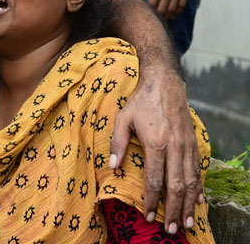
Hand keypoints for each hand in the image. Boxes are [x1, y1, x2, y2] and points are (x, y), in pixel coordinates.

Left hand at [109, 67, 201, 234]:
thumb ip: (117, 143)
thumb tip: (112, 167)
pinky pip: (197, 169)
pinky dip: (199, 187)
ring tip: (188, 223)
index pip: (154, 180)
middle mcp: (175, 148)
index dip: (151, 200)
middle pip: (176, 186)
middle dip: (174, 210)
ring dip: (189, 204)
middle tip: (172, 230)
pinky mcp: (193, 143)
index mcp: (156, 143)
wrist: (165, 84)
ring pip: (191, 181)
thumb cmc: (140, 102)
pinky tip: (199, 200)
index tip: (147, 215)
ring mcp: (187, 146)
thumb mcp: (122, 119)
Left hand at [138, 0, 194, 19]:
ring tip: (162, 20)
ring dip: (167, 16)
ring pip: (172, 9)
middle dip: (158, 16)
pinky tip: (173, 15)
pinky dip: (178, 12)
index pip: (152, 3)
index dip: (148, 11)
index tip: (145, 14)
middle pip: (162, 8)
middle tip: (154, 20)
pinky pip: (182, 4)